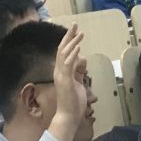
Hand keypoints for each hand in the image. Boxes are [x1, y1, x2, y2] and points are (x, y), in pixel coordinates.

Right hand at [48, 26, 89, 140]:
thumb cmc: (73, 102)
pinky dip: (72, 54)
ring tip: (80, 32)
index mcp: (61, 71)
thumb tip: (82, 59)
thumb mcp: (78, 83)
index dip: (68, 40)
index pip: (63, 52)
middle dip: (69, 36)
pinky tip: (78, 46)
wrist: (68, 116)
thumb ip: (79, 71)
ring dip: (72, 42)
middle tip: (75, 24)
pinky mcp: (64, 80)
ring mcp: (60, 75)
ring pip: (64, 53)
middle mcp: (58, 71)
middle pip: (62, 49)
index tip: (75, 31)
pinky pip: (68, 64)